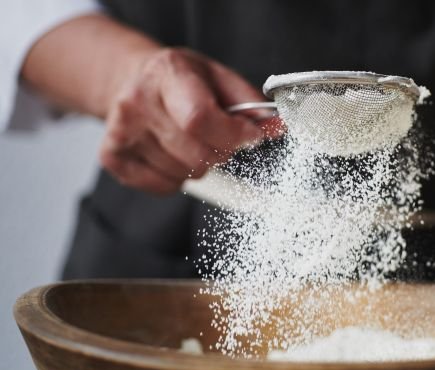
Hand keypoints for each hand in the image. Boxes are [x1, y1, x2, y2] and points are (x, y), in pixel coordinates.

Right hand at [100, 47, 277, 193]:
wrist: (130, 79)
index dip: (234, 135)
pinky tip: (173, 153)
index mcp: (168, 73)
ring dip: (199, 164)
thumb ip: (251, 104)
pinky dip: (178, 178)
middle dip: (221, 152)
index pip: (200, 119)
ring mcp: (120, 131)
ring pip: (184, 173)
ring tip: (191, 141)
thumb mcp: (219, 77)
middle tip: (220, 138)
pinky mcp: (112, 157)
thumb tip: (277, 128)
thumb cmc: (181, 80)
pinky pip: (164, 187)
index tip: (251, 137)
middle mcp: (137, 101)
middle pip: (197, 153)